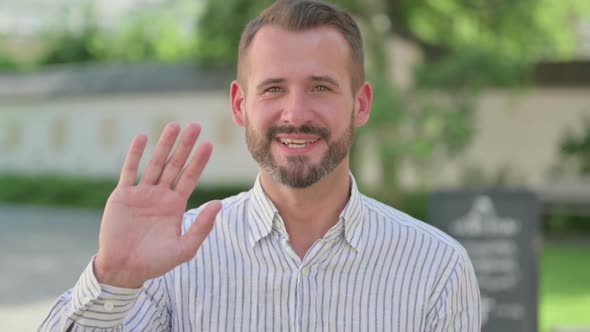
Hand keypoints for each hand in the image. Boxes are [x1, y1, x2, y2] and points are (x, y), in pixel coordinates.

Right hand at [94, 122, 220, 287]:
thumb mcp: (185, 248)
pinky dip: (135, 154)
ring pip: (155, 163)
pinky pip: (129, 171)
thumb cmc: (156, 262)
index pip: (190, 177)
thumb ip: (202, 226)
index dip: (199, 161)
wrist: (124, 269)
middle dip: (185, 146)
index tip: (209, 144)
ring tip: (174, 125)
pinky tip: (142, 138)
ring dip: (164, 145)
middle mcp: (160, 195)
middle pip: (175, 165)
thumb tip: (218, 204)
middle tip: (195, 126)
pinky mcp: (122, 196)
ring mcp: (141, 193)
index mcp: (175, 205)